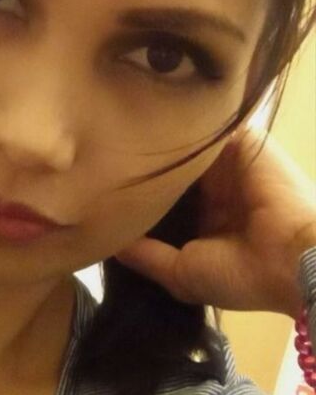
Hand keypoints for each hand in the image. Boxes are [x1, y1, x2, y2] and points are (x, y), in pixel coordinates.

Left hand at [114, 125, 315, 317]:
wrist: (294, 259)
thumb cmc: (241, 274)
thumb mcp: (182, 273)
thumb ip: (146, 256)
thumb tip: (108, 243)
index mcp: (207, 213)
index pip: (164, 192)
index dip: (138, 188)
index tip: (100, 184)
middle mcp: (216, 183)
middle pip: (171, 163)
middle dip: (143, 160)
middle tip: (100, 155)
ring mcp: (228, 159)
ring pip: (184, 142)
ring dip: (158, 139)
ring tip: (113, 132)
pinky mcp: (242, 139)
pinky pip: (208, 125)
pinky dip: (181, 124)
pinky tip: (147, 121)